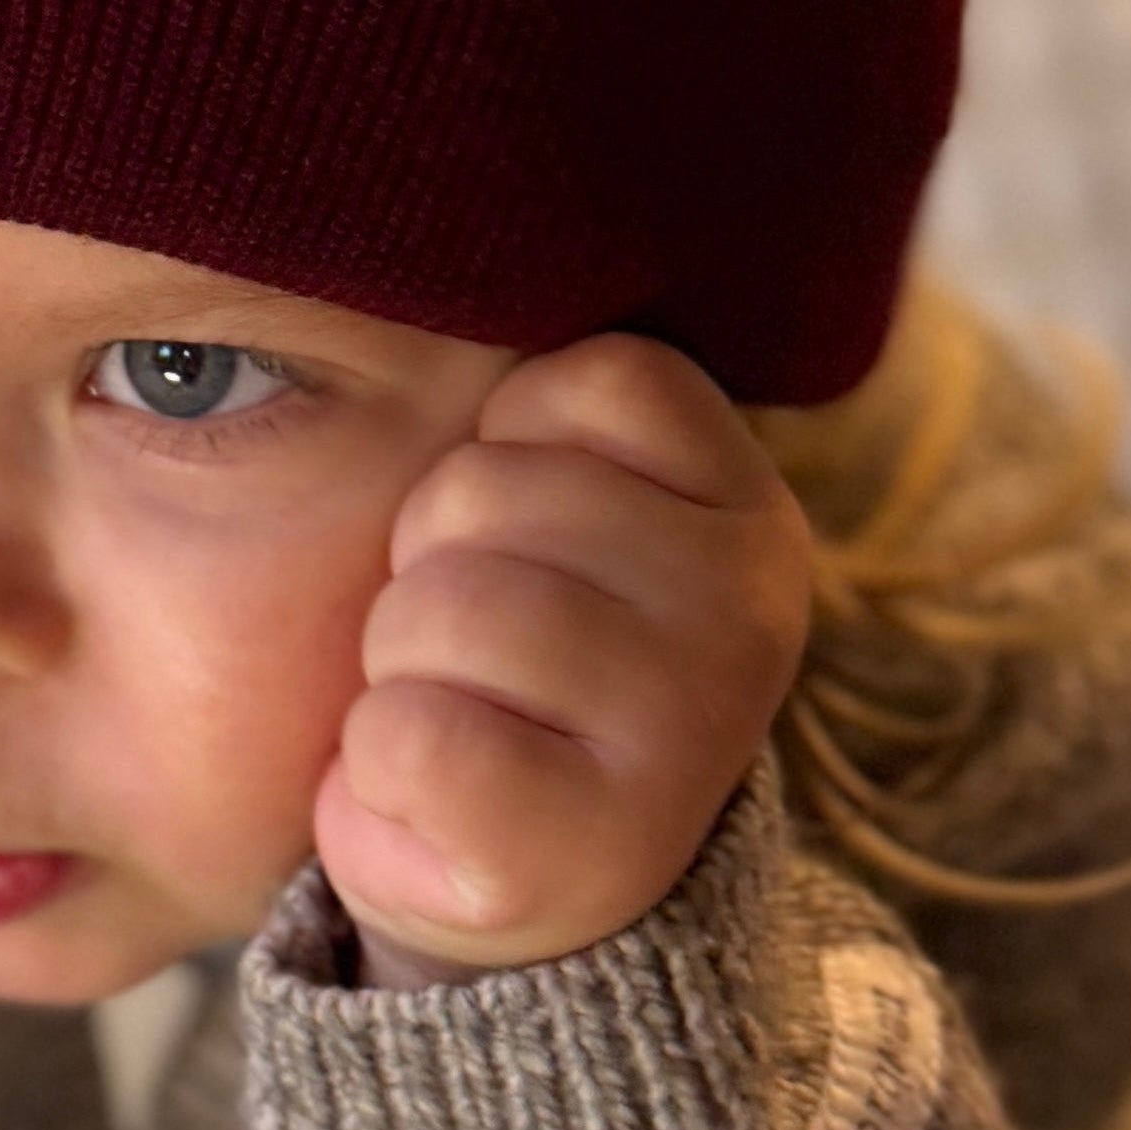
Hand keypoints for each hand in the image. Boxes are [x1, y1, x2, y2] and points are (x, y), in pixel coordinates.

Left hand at [313, 334, 809, 983]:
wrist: (515, 898)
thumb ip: (550, 407)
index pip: (581, 379)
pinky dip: (380, 770)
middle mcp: (750, 610)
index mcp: (748, 507)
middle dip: (430, 562)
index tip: (528, 538)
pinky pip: (409, 738)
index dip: (501, 448)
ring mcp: (683, 732)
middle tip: (481, 652)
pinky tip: (438, 800)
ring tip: (462, 717)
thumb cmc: (517, 662)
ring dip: (401, 667)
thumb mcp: (562, 505)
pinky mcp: (588, 847)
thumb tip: (443, 231)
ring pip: (440, 607)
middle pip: (483, 488)